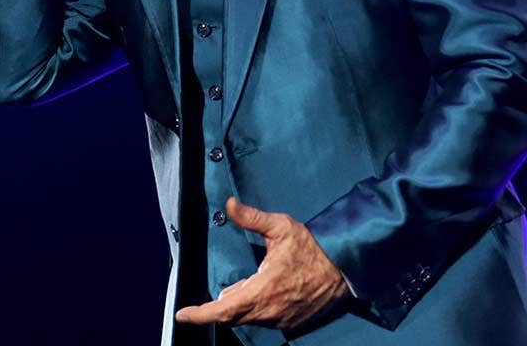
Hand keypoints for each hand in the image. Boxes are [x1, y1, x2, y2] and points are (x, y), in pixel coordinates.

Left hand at [175, 197, 348, 330]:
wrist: (345, 269)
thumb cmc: (313, 247)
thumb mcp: (281, 227)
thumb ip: (251, 217)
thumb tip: (229, 204)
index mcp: (262, 289)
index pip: (222, 310)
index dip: (199, 314)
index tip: (182, 314)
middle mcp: (269, 310)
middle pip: (231, 316)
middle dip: (218, 307)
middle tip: (215, 294)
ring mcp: (280, 318)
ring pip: (247, 317)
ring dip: (238, 305)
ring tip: (240, 287)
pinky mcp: (290, 322)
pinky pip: (263, 318)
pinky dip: (255, 308)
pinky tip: (259, 292)